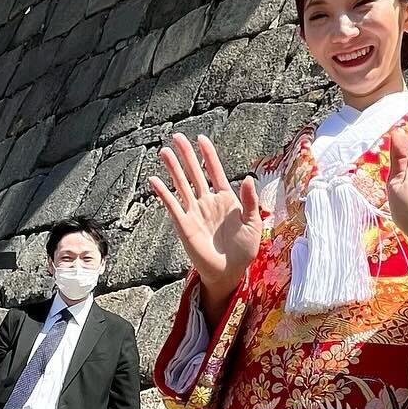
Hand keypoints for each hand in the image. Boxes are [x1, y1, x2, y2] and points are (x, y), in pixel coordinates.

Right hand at [148, 135, 262, 322]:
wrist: (229, 272)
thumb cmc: (244, 249)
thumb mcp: (253, 223)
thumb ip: (250, 201)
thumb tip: (248, 177)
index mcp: (226, 199)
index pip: (215, 171)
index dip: (208, 155)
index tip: (201, 138)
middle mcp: (207, 201)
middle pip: (195, 173)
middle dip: (186, 155)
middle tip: (177, 136)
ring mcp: (194, 212)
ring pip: (182, 185)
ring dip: (173, 169)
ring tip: (164, 152)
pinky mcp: (184, 225)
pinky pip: (172, 205)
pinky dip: (163, 193)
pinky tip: (154, 180)